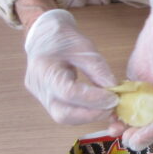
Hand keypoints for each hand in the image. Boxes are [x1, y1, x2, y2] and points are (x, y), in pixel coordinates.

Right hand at [23, 9, 118, 123]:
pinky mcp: (47, 101)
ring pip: (64, 117)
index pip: (69, 93)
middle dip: (91, 115)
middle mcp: (38, 87)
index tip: (113, 98)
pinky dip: (83, 113)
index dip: (93, 99)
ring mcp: (40, 96)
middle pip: (63, 114)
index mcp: (44, 69)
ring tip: (108, 107)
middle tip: (112, 107)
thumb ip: (98, 68)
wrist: (44, 36)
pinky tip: (98, 106)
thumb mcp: (84, 47)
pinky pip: (65, 112)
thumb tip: (114, 89)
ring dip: (89, 116)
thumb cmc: (63, 38)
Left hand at [118, 0, 152, 149]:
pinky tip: (106, 111)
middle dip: (136, 132)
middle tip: (121, 138)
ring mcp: (148, 88)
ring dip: (125, 122)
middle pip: (149, 121)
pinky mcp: (136, 78)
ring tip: (111, 129)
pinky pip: (126, 97)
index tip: (135, 141)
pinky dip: (117, 105)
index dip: (150, 133)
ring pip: (136, 111)